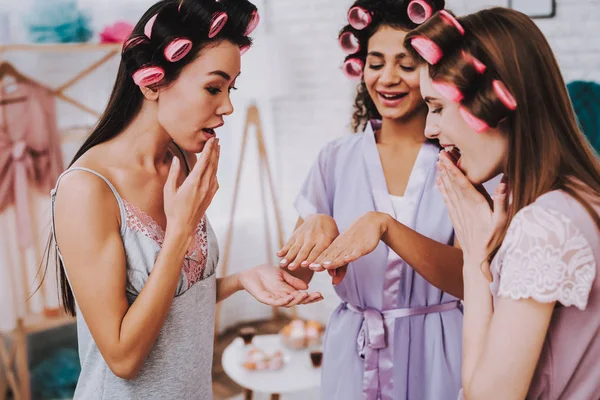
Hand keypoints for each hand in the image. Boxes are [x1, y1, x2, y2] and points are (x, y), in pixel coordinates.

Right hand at [164, 138, 219, 238]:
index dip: (208, 149)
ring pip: (215, 171)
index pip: (204, 161)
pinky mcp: (210, 196)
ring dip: (216, 159)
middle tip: (216, 139)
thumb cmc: (173, 210)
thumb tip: (175, 159)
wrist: (183, 227)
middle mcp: (204, 186)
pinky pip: (215, 179)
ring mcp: (209, 191)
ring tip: (217, 149)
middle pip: (212, 164)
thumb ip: (173, 173)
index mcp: (194, 182)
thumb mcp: (169, 190)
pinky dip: (215, 170)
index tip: (211, 140)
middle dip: (215, 150)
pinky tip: (214, 167)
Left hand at [240, 265, 322, 306]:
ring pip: (289, 303)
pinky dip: (285, 301)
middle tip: (318, 296)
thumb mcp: (282, 274)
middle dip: (308, 299)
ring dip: (298, 300)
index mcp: (287, 291)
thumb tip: (307, 287)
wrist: (249, 273)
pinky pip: (276, 302)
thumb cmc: (264, 273)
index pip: (301, 296)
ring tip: (306, 295)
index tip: (321, 295)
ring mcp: (274, 299)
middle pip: (298, 301)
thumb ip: (293, 281)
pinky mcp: (266, 299)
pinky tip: (292, 297)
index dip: (311, 297)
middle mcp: (283, 297)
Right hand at [278, 214, 338, 269]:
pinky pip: (289, 242)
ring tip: (282, 264)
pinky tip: (278, 255)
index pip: (317, 251)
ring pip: (295, 247)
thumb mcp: (336, 246)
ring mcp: (303, 235)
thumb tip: (334, 277)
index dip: (311, 258)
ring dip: (288, 256)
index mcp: (325, 240)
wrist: (321, 217)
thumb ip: (336, 262)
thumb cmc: (331, 236)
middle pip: (304, 250)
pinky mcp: (296, 234)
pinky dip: (284, 248)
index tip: (305, 266)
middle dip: (298, 259)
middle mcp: (313, 237)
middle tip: (292, 268)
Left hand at [309, 211, 388, 272]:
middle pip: (329, 256)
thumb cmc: (357, 240)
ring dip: (332, 260)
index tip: (304, 266)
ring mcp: (350, 247)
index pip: (323, 256)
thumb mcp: (347, 254)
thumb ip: (340, 268)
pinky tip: (346, 259)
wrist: (370, 223)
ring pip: (340, 254)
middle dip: (319, 262)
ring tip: (324, 265)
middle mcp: (341, 247)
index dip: (314, 261)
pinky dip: (350, 256)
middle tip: (308, 266)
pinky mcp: (361, 248)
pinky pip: (355, 253)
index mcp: (335, 248)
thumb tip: (334, 283)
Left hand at [436, 151, 507, 269]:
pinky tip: (439, 182)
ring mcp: (459, 213)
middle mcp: (464, 207)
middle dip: (446, 168)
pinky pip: (447, 200)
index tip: (446, 157)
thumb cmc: (494, 240)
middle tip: (440, 153)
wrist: (478, 259)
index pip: (462, 182)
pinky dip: (442, 190)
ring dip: (443, 176)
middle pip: (453, 184)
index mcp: (476, 204)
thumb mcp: (503, 222)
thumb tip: (505, 182)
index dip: (454, 169)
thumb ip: (502, 201)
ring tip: (438, 163)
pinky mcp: (456, 218)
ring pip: (449, 190)